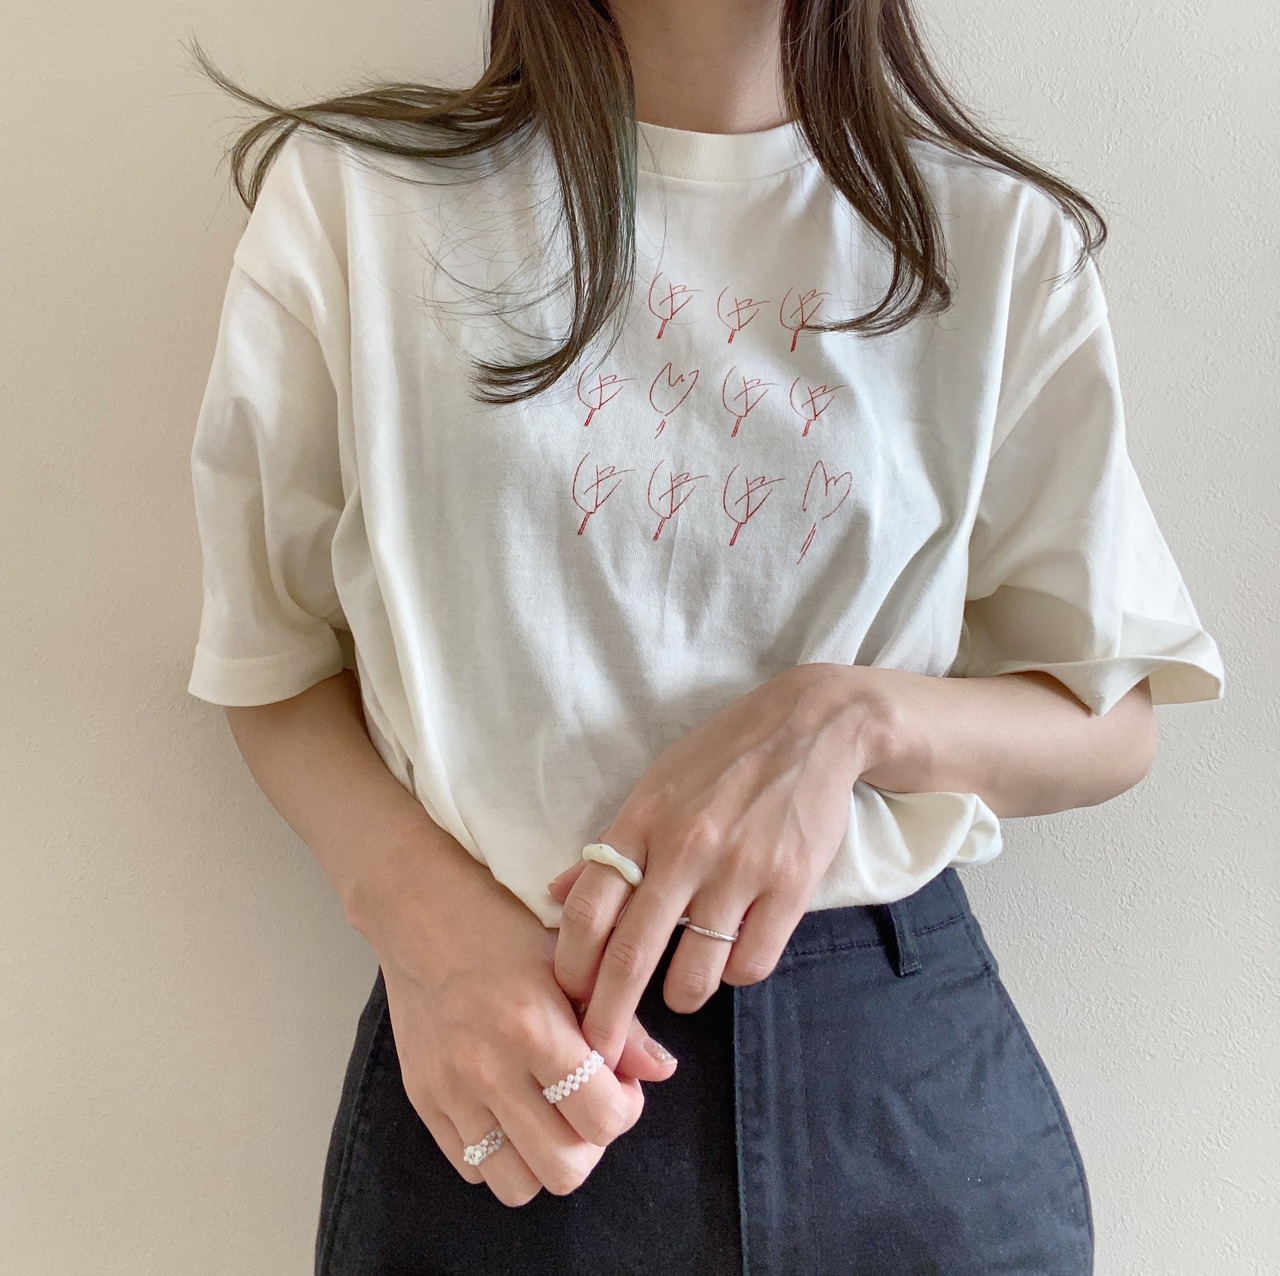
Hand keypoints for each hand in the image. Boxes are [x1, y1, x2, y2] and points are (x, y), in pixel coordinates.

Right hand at [366, 838, 678, 1207]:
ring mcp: (450, 1090)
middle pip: (564, 1169)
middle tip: (586, 1101)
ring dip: (544, 1158)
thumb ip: (622, 1022)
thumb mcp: (572, 960)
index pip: (602, 1118)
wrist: (421, 914)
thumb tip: (662, 1070)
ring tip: (548, 1113)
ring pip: (517, 1185)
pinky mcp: (423, 1101)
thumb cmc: (504, 929)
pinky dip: (500, 1154)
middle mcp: (488, 1067)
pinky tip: (510, 1108)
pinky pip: (473, 1169)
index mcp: (534, 1025)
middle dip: (590, 1142)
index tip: (618, 1080)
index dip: (626, 1108)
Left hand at [548, 663, 884, 1070]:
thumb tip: (556, 896)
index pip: (588, 909)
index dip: (570, 966)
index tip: (565, 999)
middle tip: (599, 1051)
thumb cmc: (722, 758)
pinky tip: (735, 950)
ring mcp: (740, 870)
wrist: (811, 727)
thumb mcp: (655, 785)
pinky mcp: (791, 887)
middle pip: (631, 955)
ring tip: (684, 986)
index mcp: (642, 821)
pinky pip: (751, 964)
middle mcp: (685, 848)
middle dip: (608, 1016)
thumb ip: (609, 845)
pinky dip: (737, 972)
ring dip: (682, 994)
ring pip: (695, 974)